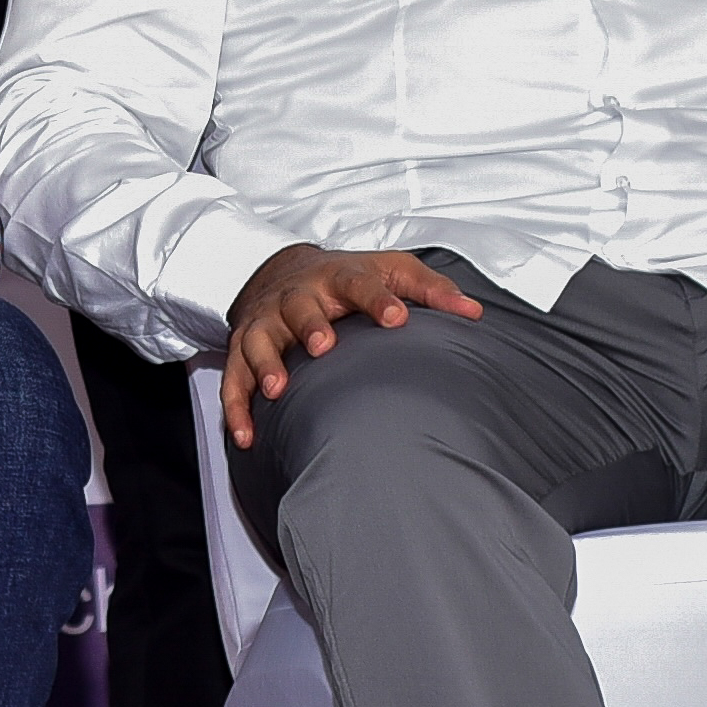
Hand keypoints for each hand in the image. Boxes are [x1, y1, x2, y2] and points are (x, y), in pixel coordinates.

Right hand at [214, 241, 486, 446]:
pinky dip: (236, 407)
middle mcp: (297, 297)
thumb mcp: (391, 270)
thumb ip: (431, 290)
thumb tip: (473, 312)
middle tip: (324, 347)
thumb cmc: (347, 278)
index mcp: (337, 277)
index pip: (358, 283)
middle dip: (310, 326)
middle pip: (299, 307)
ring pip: (259, 341)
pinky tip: (245, 436)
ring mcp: (266, 322)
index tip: (398, 318)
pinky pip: (233, 378)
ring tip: (277, 390)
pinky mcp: (242, 347)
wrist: (283, 270)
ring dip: (265, 364)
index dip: (377, 299)